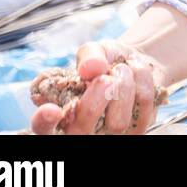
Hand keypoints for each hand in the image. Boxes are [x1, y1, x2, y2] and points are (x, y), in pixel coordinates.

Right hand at [30, 40, 166, 135]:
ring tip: (123, 68)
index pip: (43, 128)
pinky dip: (143, 82)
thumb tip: (92, 68)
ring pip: (117, 124)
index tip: (51, 110)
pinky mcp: (136, 130)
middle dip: (96, 98)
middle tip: (107, 77)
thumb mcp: (94, 50)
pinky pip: (142, 109)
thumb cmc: (107, 60)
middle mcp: (80, 131)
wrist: (136, 62)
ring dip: (124, 85)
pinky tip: (137, 72)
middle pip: (82, 131)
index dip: (44, 122)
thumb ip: (89, 56)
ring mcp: (109, 135)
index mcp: (60, 112)